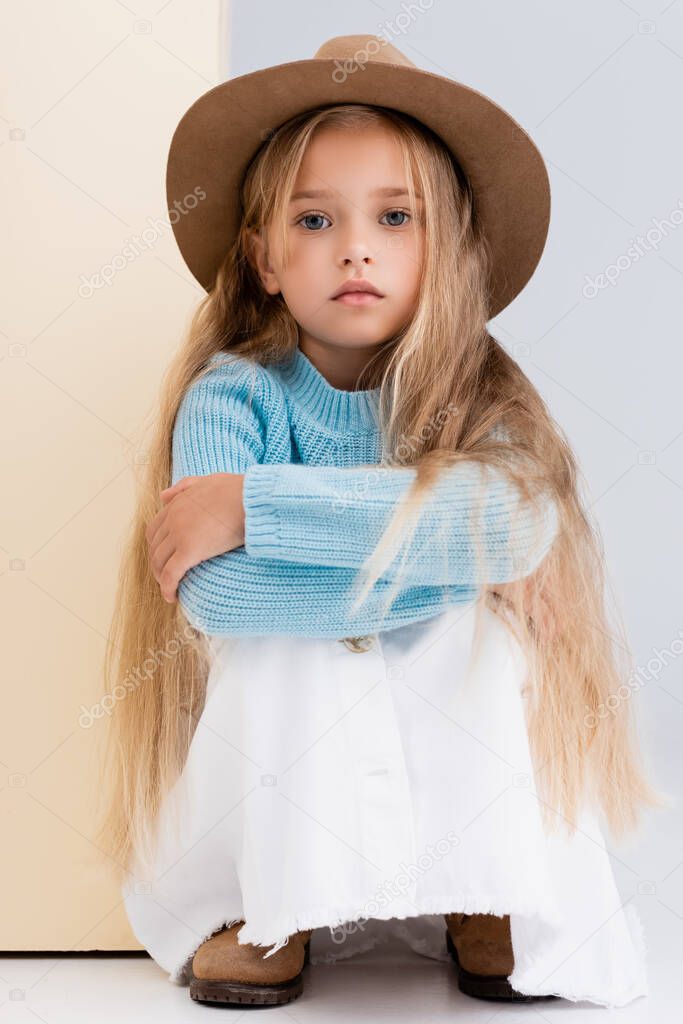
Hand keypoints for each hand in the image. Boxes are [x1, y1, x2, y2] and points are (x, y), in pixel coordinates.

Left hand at [147, 472, 245, 602]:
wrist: (251, 498)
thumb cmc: (237, 490)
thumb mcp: (207, 480)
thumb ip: (184, 486)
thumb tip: (162, 497)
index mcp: (177, 504)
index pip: (155, 530)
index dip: (157, 547)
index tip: (165, 558)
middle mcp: (173, 519)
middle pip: (155, 548)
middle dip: (157, 564)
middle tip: (167, 577)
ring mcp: (180, 535)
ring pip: (159, 562)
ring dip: (161, 578)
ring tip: (170, 589)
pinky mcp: (190, 551)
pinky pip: (171, 574)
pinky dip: (167, 588)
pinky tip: (172, 597)